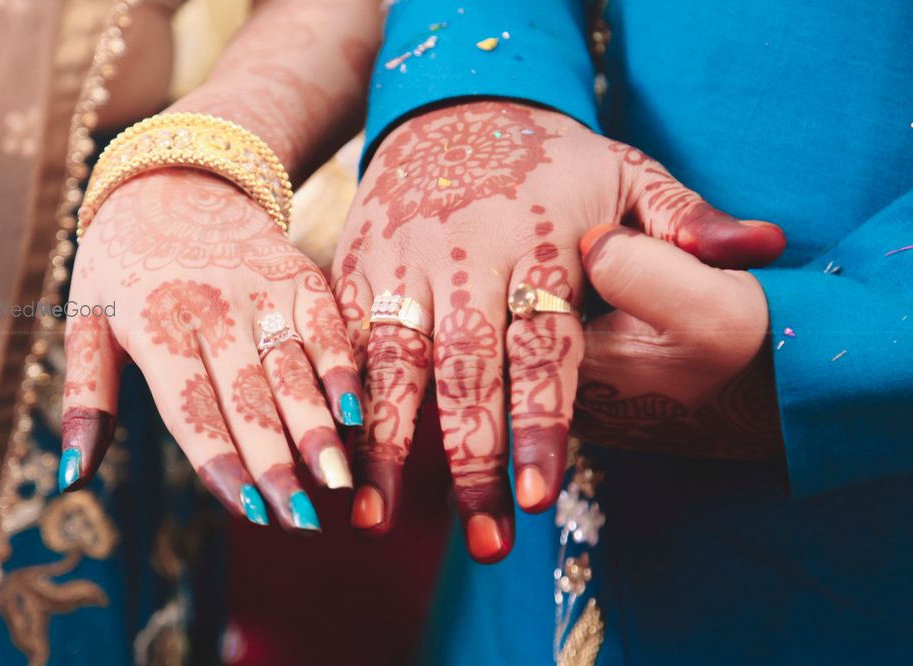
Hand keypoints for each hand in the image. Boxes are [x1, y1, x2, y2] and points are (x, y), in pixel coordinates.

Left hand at [61, 169, 362, 531]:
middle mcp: (212, 308)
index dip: (222, 461)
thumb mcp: (86, 320)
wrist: (177, 178)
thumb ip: (86, 398)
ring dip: (318, 426)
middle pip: (249, 397)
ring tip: (338, 479)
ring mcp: (260, 290)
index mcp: (155, 325)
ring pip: (293, 368)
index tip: (249, 509)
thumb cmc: (123, 263)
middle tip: (300, 519)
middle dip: (276, 462)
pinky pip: (327, 327)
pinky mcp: (298, 275)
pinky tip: (357, 412)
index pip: (193, 407)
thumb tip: (73, 476)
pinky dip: (343, 369)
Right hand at [332, 100, 784, 561]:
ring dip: (388, 445)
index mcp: (535, 237)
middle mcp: (463, 253)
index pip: (542, 343)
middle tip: (484, 537)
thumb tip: (762, 249)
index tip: (537, 495)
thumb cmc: (548, 157)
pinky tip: (340, 458)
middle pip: (465, 367)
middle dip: (471, 455)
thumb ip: (683, 218)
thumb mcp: (624, 170)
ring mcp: (402, 260)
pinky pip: (345, 341)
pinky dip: (343, 400)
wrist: (449, 107)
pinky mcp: (356, 266)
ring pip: (393, 361)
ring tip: (378, 520)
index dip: (540, 420)